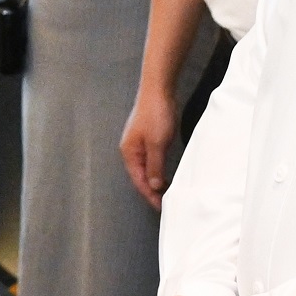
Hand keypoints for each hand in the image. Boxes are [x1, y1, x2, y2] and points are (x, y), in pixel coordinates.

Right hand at [119, 83, 172, 206]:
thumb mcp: (157, 144)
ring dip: (155, 180)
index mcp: (129, 152)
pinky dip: (158, 169)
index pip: (139, 180)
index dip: (149, 195)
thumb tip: (153, 186)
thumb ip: (155, 166)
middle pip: (140, 176)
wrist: (158, 90)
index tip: (161, 206)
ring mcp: (139, 143)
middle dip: (151, 190)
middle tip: (165, 202)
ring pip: (146, 167)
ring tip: (166, 192)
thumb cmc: (155, 114)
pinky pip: (151, 158)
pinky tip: (165, 173)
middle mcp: (131, 149)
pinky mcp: (148, 137)